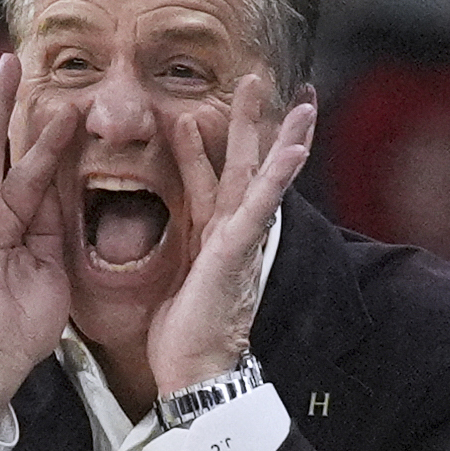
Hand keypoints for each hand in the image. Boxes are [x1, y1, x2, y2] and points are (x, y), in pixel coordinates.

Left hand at [146, 77, 315, 393]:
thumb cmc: (182, 331)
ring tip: (301, 102)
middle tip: (257, 79)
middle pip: (243, 165)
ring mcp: (239, 239)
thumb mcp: (168, 274)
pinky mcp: (237, 251)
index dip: (207, 145)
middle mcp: (231, 231)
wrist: (194, 371)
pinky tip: (295, 149)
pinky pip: (260, 206)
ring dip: (280, 136)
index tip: (204, 112)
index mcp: (212, 234)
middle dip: (251, 123)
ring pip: (262, 177)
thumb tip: (148, 224)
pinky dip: (277, 176)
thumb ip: (168, 244)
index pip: (212, 178)